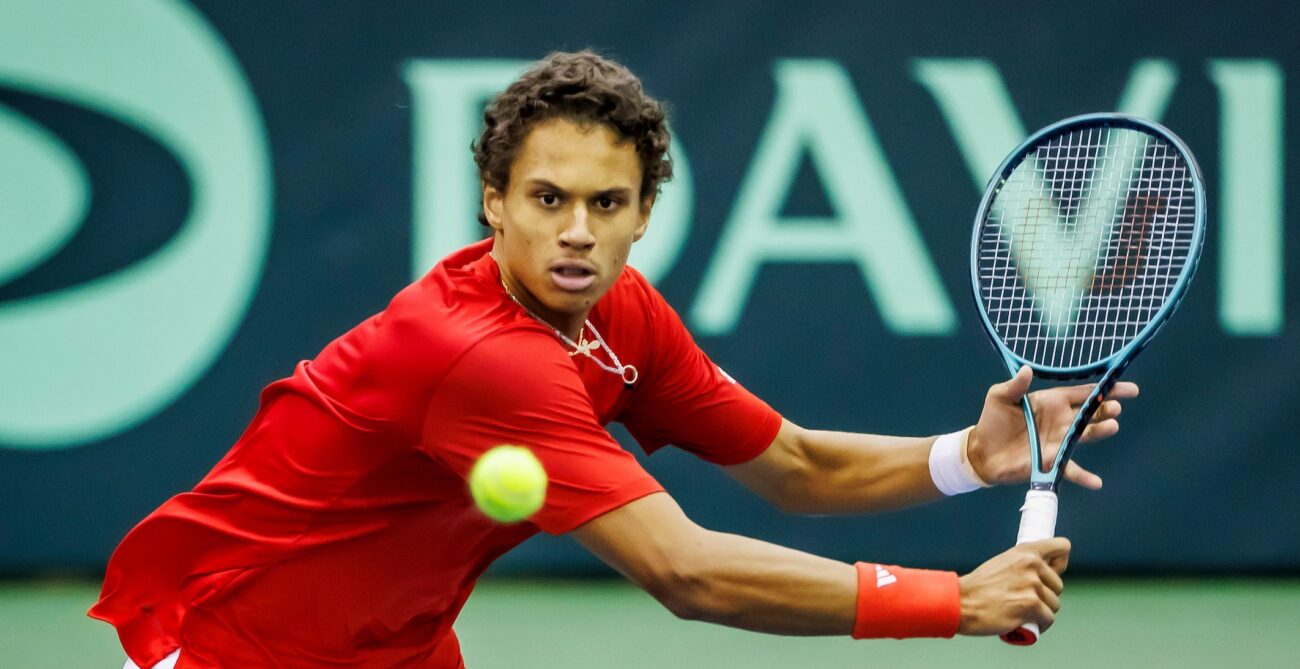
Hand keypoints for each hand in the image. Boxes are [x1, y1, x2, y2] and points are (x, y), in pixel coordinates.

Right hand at [957, 538, 1069, 635]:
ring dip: (1042, 611)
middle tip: (1026, 600)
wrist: (961, 601)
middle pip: (1058, 585)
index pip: (1062, 547)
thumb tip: (1042, 572)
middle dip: (1046, 595)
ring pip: (1054, 604)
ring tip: (1024, 613)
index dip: (1060, 562)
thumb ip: (1022, 565)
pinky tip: (1028, 624)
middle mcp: (1031, 565)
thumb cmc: (978, 587)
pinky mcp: (1031, 605)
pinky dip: (1040, 625)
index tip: (1054, 571)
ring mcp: (1032, 585)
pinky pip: (1049, 618)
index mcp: (1025, 551)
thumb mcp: (1002, 563)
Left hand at [968, 366, 1138, 488]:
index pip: (1085, 393)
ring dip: (1100, 431)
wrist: (982, 450)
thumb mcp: (999, 397)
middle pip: (1090, 413)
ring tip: (1112, 426)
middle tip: (1115, 408)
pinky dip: (1083, 476)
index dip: (1107, 389)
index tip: (1129, 389)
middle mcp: (1062, 421)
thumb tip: (1026, 370)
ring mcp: (1060, 441)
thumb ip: (1015, 385)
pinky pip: (1071, 469)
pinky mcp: (1053, 462)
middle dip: (1105, 409)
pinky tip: (1096, 482)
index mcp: (1052, 401)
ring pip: (1086, 436)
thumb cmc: (993, 420)